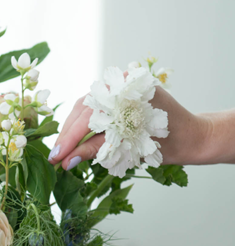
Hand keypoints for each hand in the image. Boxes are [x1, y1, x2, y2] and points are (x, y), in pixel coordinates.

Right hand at [48, 86, 214, 169]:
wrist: (192, 137)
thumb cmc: (167, 143)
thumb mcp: (130, 148)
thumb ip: (96, 150)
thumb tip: (67, 161)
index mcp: (127, 89)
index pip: (89, 114)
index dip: (70, 138)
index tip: (56, 157)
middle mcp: (121, 84)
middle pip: (83, 108)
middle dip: (67, 135)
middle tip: (54, 157)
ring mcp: (119, 89)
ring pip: (85, 108)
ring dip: (71, 130)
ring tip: (61, 151)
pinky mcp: (117, 98)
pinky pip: (93, 109)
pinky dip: (81, 125)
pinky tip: (73, 140)